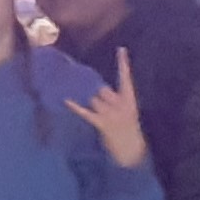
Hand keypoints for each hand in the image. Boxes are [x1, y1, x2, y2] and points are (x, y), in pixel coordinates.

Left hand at [71, 48, 147, 167]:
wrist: (132, 150)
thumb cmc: (128, 129)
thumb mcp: (127, 111)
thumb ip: (115, 100)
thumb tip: (98, 89)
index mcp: (130, 100)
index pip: (126, 78)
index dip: (123, 63)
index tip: (121, 49)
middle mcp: (121, 105)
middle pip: (103, 88)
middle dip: (91, 83)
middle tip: (79, 74)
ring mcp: (112, 115)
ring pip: (94, 98)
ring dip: (83, 94)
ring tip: (72, 85)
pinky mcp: (103, 124)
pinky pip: (86, 113)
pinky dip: (76, 106)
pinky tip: (67, 100)